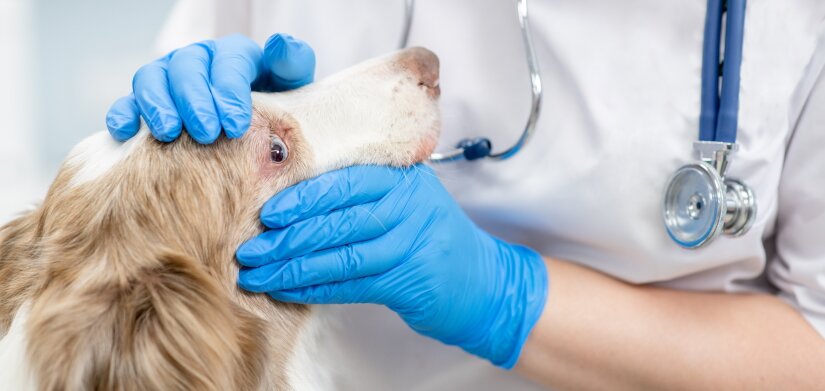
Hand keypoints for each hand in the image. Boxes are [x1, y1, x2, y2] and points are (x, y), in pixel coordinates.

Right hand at [106, 33, 314, 143]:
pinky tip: (126, 133)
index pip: (227, 63)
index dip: (229, 92)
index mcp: (233, 54)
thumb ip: (291, 65)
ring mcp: (167, 81)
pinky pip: (125, 103)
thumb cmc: (276, 108)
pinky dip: (123, 115)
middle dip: (194, 102)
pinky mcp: (145, 104)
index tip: (236, 124)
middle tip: (207, 134)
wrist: (254, 131)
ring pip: (149, 80)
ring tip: (168, 134)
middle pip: (185, 69)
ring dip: (156, 106)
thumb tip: (281, 45)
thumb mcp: (291, 87)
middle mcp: (196, 61)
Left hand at [236, 165, 547, 367]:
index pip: (346, 181)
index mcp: (404, 178)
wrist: (483, 280)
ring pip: (342, 255)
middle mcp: (410, 207)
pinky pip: (352, 285)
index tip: (268, 210)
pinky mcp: (409, 281)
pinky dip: (315, 288)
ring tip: (258, 273)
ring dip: (294, 267)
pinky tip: (288, 290)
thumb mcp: (408, 199)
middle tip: (251, 247)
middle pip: (339, 219)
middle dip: (289, 236)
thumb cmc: (433, 235)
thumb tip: (294, 196)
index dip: (304, 197)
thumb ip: (364, 190)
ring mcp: (412, 244)